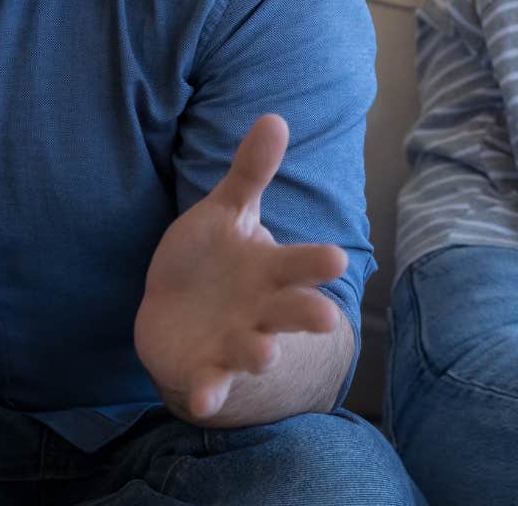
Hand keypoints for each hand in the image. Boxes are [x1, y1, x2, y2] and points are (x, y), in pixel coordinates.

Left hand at [134, 114, 348, 422]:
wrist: (179, 316)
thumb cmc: (212, 260)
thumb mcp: (227, 213)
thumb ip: (250, 172)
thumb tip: (275, 117)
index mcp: (270, 270)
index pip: (300, 264)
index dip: (317, 263)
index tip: (337, 259)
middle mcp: (262, 309)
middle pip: (290, 311)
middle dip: (307, 315)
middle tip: (325, 319)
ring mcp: (236, 342)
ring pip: (254, 349)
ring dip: (258, 352)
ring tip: (264, 353)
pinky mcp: (207, 370)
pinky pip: (211, 383)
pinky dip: (209, 393)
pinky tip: (203, 400)